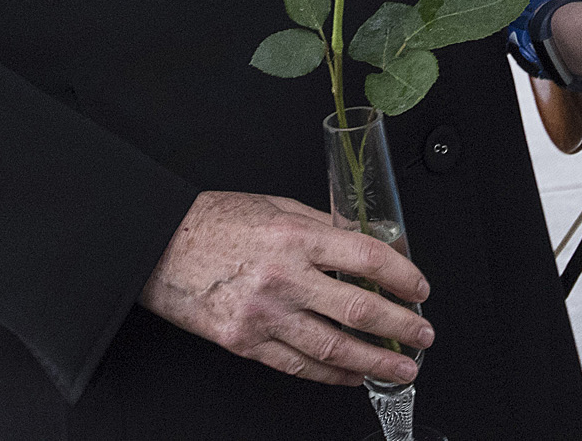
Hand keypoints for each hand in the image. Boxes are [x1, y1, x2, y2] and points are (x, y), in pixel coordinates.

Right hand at [139, 191, 432, 385]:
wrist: (158, 246)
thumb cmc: (214, 221)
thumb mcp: (275, 207)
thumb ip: (322, 226)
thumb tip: (365, 243)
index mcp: (294, 236)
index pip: (365, 257)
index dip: (401, 276)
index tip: (419, 288)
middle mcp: (283, 277)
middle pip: (357, 308)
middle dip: (400, 326)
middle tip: (423, 334)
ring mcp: (263, 314)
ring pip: (333, 348)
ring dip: (375, 361)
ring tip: (401, 368)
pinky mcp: (245, 342)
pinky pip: (298, 365)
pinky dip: (332, 375)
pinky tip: (353, 375)